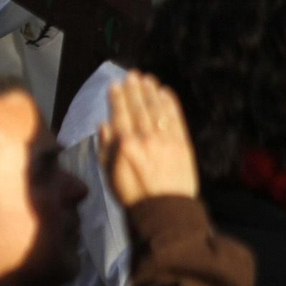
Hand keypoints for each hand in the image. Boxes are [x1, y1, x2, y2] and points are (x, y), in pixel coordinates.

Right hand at [99, 72, 198, 206]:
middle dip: (134, 89)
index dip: (117, 97)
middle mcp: (145, 137)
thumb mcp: (109, 174)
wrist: (166, 211)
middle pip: (139, 107)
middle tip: (132, 74)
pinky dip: (170, 104)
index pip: (120, 114)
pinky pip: (175, 118)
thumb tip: (104, 124)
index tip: (115, 84)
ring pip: (157, 109)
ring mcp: (165, 139)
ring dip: (151, 92)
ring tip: (147, 79)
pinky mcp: (182, 144)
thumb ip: (105, 147)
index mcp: (125, 145)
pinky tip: (165, 93)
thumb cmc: (133, 194)